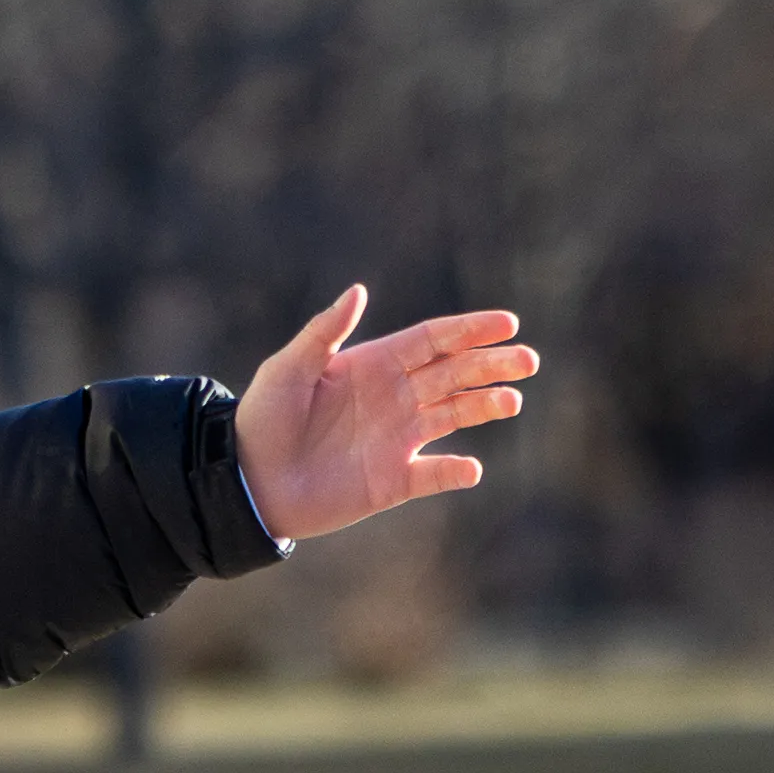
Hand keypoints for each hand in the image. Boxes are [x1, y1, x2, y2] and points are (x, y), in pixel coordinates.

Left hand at [236, 283, 537, 543]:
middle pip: (455, 374)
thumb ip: (325, 333)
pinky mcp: (392, 481)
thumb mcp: (288, 369)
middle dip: (493, 365)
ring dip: (485, 407)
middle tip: (527, 360)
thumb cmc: (262, 420)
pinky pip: (433, 475)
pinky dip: (455, 472)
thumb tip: (359, 290)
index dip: (471, 330)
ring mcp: (397, 439)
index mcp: (374, 365)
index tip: (508, 323)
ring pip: (454, 416)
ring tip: (512, 401)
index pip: (434, 341)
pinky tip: (471, 468)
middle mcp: (394, 398)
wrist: (246, 482)